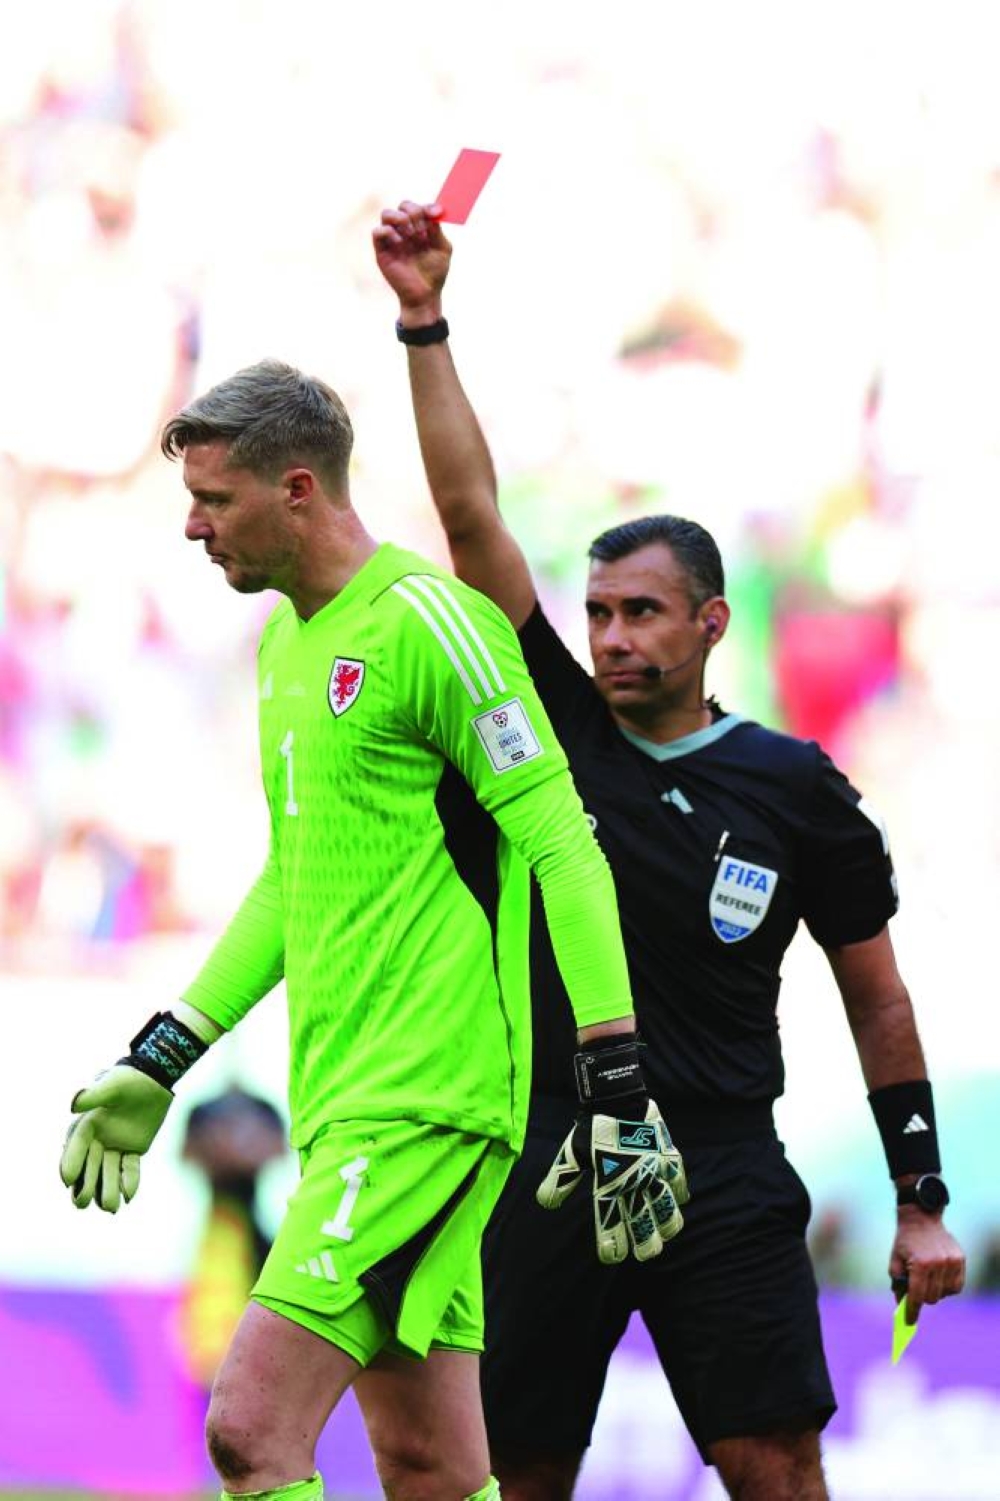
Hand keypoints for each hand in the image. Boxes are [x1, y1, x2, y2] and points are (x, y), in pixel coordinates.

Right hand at [60, 1065, 172, 1212]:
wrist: (154, 1079)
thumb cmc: (129, 1079)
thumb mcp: (112, 1084)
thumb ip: (93, 1095)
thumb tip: (73, 1104)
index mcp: (88, 1124)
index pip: (77, 1146)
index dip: (71, 1162)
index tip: (67, 1180)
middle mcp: (99, 1138)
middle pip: (89, 1166)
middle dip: (85, 1185)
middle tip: (82, 1203)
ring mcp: (116, 1145)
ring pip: (109, 1171)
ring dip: (108, 1189)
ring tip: (110, 1207)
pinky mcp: (134, 1149)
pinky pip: (130, 1168)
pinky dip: (130, 1181)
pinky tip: (130, 1196)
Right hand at [372, 200, 451, 313]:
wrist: (424, 295)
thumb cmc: (434, 273)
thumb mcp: (443, 249)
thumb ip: (437, 230)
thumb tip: (434, 212)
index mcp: (420, 228)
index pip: (419, 207)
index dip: (427, 206)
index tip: (437, 213)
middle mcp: (405, 230)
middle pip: (403, 205)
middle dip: (414, 212)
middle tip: (422, 230)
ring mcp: (392, 239)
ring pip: (387, 213)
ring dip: (400, 219)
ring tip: (410, 234)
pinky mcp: (382, 250)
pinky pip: (377, 231)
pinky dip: (388, 232)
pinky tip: (400, 243)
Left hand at [537, 1101, 688, 1263]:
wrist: (618, 1097)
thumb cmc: (592, 1127)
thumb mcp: (571, 1154)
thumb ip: (560, 1181)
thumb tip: (544, 1204)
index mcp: (609, 1182)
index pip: (610, 1222)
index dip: (611, 1243)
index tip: (612, 1257)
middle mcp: (634, 1181)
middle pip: (643, 1222)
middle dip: (645, 1243)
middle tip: (645, 1254)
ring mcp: (654, 1170)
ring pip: (666, 1206)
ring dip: (667, 1223)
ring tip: (666, 1233)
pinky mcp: (667, 1155)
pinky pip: (678, 1179)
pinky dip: (679, 1191)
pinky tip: (680, 1199)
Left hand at [890, 1208, 965, 1319]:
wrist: (921, 1218)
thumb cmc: (905, 1241)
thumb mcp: (895, 1261)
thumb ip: (898, 1284)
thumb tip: (902, 1306)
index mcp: (920, 1264)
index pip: (916, 1296)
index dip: (912, 1311)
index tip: (909, 1322)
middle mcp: (938, 1264)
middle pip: (931, 1298)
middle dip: (921, 1298)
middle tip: (916, 1293)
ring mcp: (951, 1262)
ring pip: (945, 1294)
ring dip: (935, 1292)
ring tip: (927, 1279)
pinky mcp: (960, 1259)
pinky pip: (956, 1286)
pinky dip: (948, 1287)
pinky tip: (939, 1278)